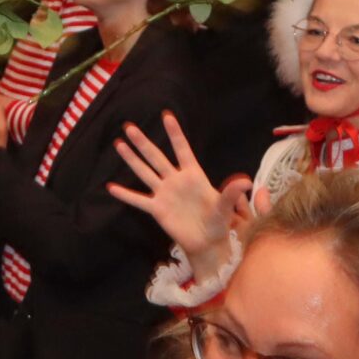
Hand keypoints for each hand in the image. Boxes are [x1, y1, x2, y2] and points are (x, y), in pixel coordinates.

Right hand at [105, 114, 250, 271]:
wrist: (207, 243)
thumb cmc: (218, 222)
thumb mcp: (225, 207)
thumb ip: (231, 193)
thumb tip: (247, 182)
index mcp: (193, 176)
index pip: (182, 150)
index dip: (175, 133)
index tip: (166, 115)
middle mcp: (175, 180)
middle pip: (156, 157)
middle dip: (143, 142)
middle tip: (129, 126)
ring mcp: (164, 194)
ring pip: (145, 173)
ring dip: (132, 159)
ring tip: (119, 144)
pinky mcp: (157, 209)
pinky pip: (138, 200)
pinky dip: (125, 195)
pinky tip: (111, 187)